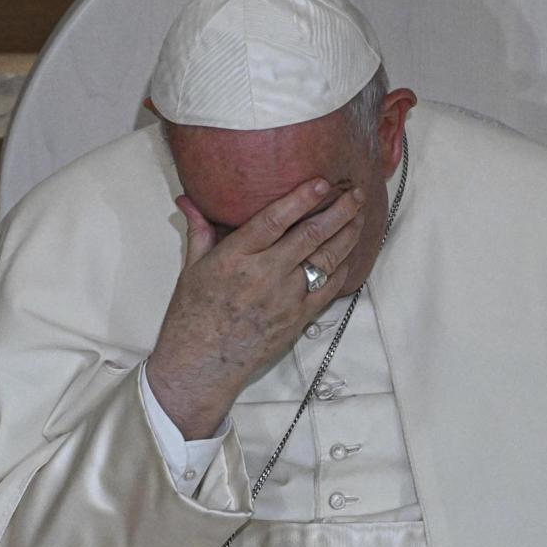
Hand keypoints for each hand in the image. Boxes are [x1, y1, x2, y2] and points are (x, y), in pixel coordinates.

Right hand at [146, 179, 365, 439]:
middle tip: (354, 192)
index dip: (301, 199)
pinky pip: (329, 289)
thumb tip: (187, 199)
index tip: (322, 182)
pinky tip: (349, 254)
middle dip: (338, 211)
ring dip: (347, 235)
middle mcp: (264, 274)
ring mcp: (285, 298)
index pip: (274, 220)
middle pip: (310, 236)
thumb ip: (199, 231)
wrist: (202, 363)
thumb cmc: (192, 314)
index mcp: (235, 257)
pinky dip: (342, 269)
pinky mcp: (298, 319)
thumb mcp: (191, 268)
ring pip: (326, 259)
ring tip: (359, 216)